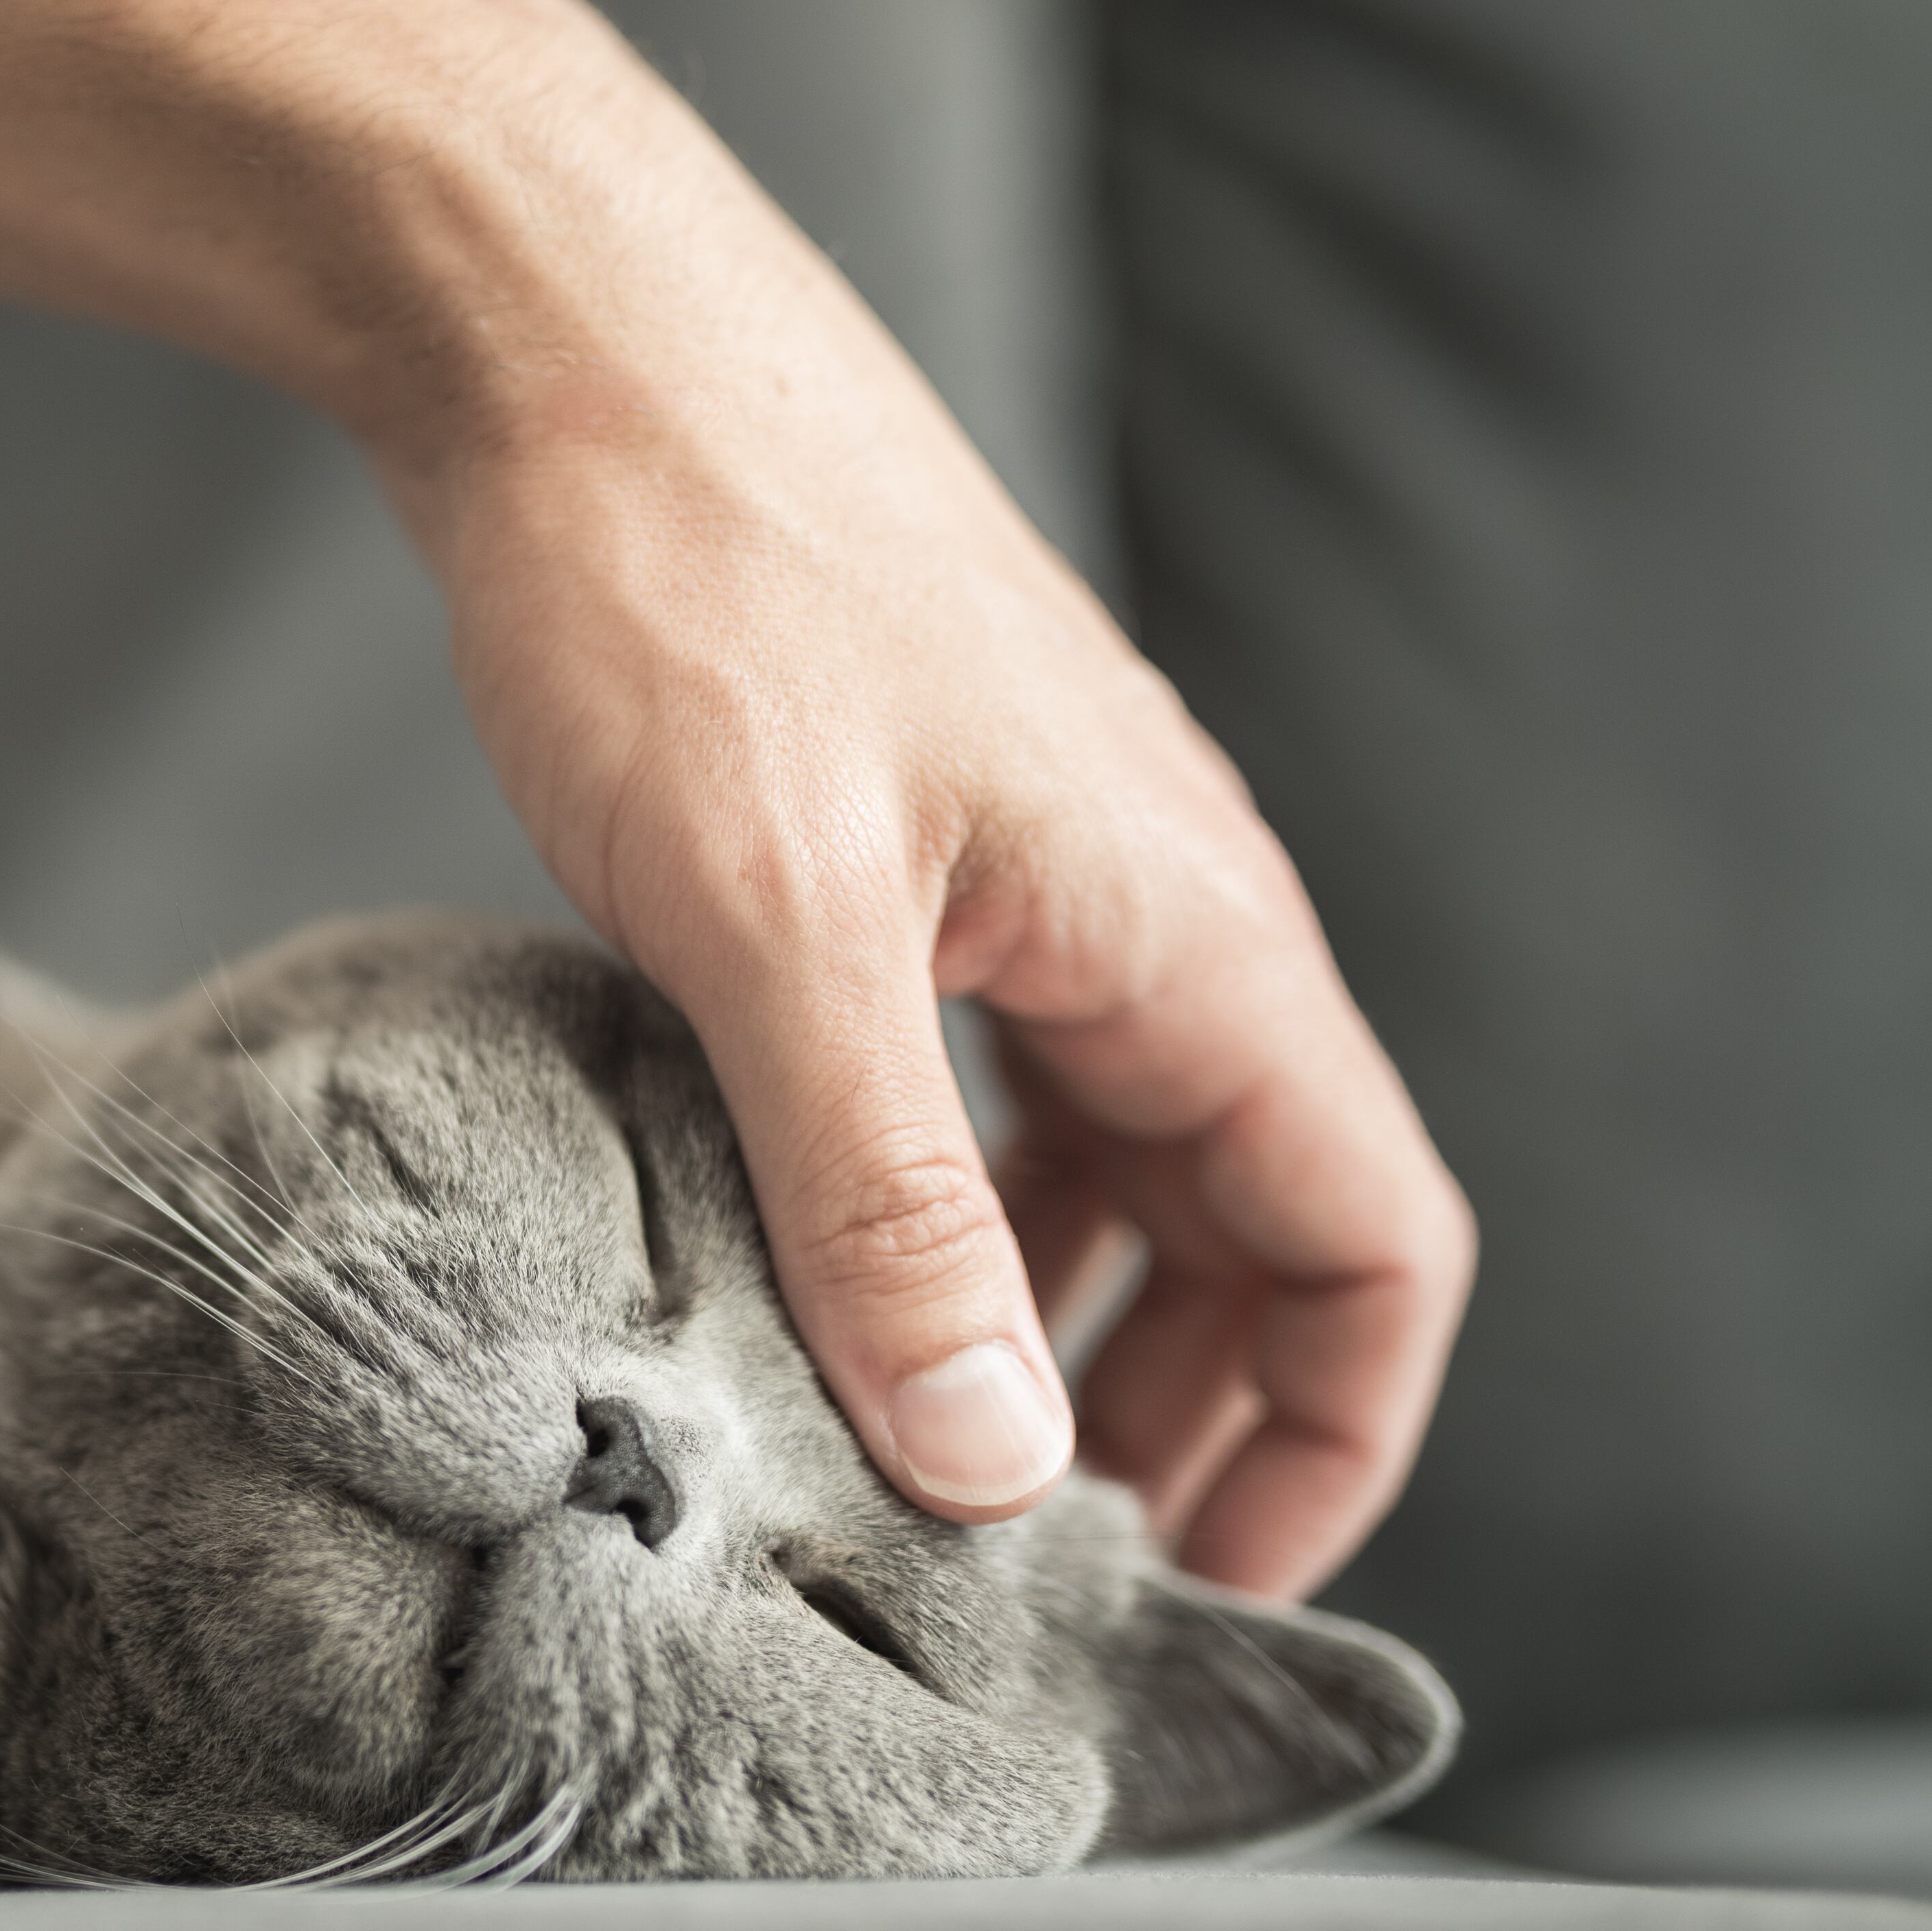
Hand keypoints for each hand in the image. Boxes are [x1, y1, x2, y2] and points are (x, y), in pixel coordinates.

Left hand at [375, 75, 1474, 1595]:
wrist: (561, 339)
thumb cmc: (683, 581)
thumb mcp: (781, 924)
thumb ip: (885, 1199)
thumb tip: (995, 1457)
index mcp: (1185, 933)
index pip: (1370, 1243)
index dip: (1324, 1441)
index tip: (1191, 1591)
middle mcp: (1144, 906)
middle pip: (1249, 1219)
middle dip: (1173, 1407)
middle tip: (1020, 1558)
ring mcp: (1026, 869)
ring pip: (1106, 1150)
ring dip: (1044, 1308)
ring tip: (907, 1443)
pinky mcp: (900, 844)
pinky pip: (979, 1067)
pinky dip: (934, 1193)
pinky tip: (810, 1256)